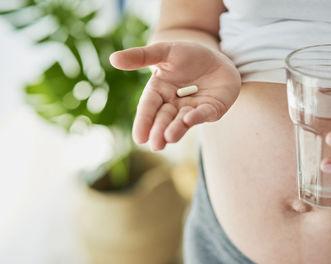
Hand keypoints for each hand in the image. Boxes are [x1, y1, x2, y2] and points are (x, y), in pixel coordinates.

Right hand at [110, 42, 240, 149]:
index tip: (139, 138)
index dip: (144, 122)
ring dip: (176, 130)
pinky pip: (205, 114)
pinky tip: (189, 119)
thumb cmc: (188, 55)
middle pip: (164, 119)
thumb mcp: (164, 52)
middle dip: (159, 132)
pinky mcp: (211, 109)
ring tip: (168, 138)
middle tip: (155, 144)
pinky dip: (198, 117)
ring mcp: (193, 109)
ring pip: (182, 121)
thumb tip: (112, 59)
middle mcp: (174, 105)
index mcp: (159, 92)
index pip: (148, 108)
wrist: (217, 57)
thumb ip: (141, 56)